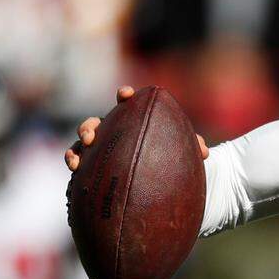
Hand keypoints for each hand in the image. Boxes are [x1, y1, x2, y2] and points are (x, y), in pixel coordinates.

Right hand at [64, 86, 208, 171]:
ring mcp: (101, 153)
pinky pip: (80, 169)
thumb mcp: (186, 153)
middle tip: (92, 135)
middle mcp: (113, 135)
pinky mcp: (94, 171)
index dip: (124, 96)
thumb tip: (203, 152)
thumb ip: (193, 147)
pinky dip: (75, 167)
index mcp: (134, 124)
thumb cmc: (174, 160)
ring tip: (77, 160)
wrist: (164, 185)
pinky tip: (76, 175)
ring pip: (81, 146)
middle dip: (89, 126)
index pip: (127, 105)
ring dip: (76, 149)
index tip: (125, 94)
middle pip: (95, 124)